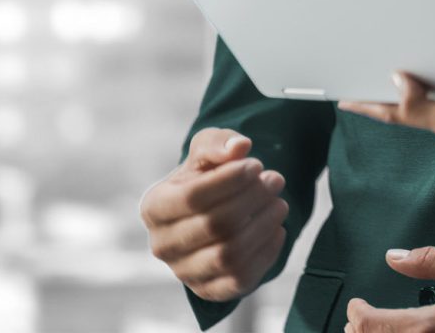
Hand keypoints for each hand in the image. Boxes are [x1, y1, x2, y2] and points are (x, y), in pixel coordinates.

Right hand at [140, 128, 290, 302]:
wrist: (206, 214)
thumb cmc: (204, 178)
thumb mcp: (205, 152)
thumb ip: (217, 143)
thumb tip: (239, 147)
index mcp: (154, 208)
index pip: (193, 197)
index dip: (231, 180)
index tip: (256, 165)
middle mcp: (163, 245)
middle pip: (214, 225)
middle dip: (252, 200)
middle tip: (276, 180)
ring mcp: (184, 272)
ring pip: (229, 255)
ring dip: (262, 226)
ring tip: (280, 204)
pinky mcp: (210, 291)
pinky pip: (241, 279)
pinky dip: (265, 254)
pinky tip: (277, 230)